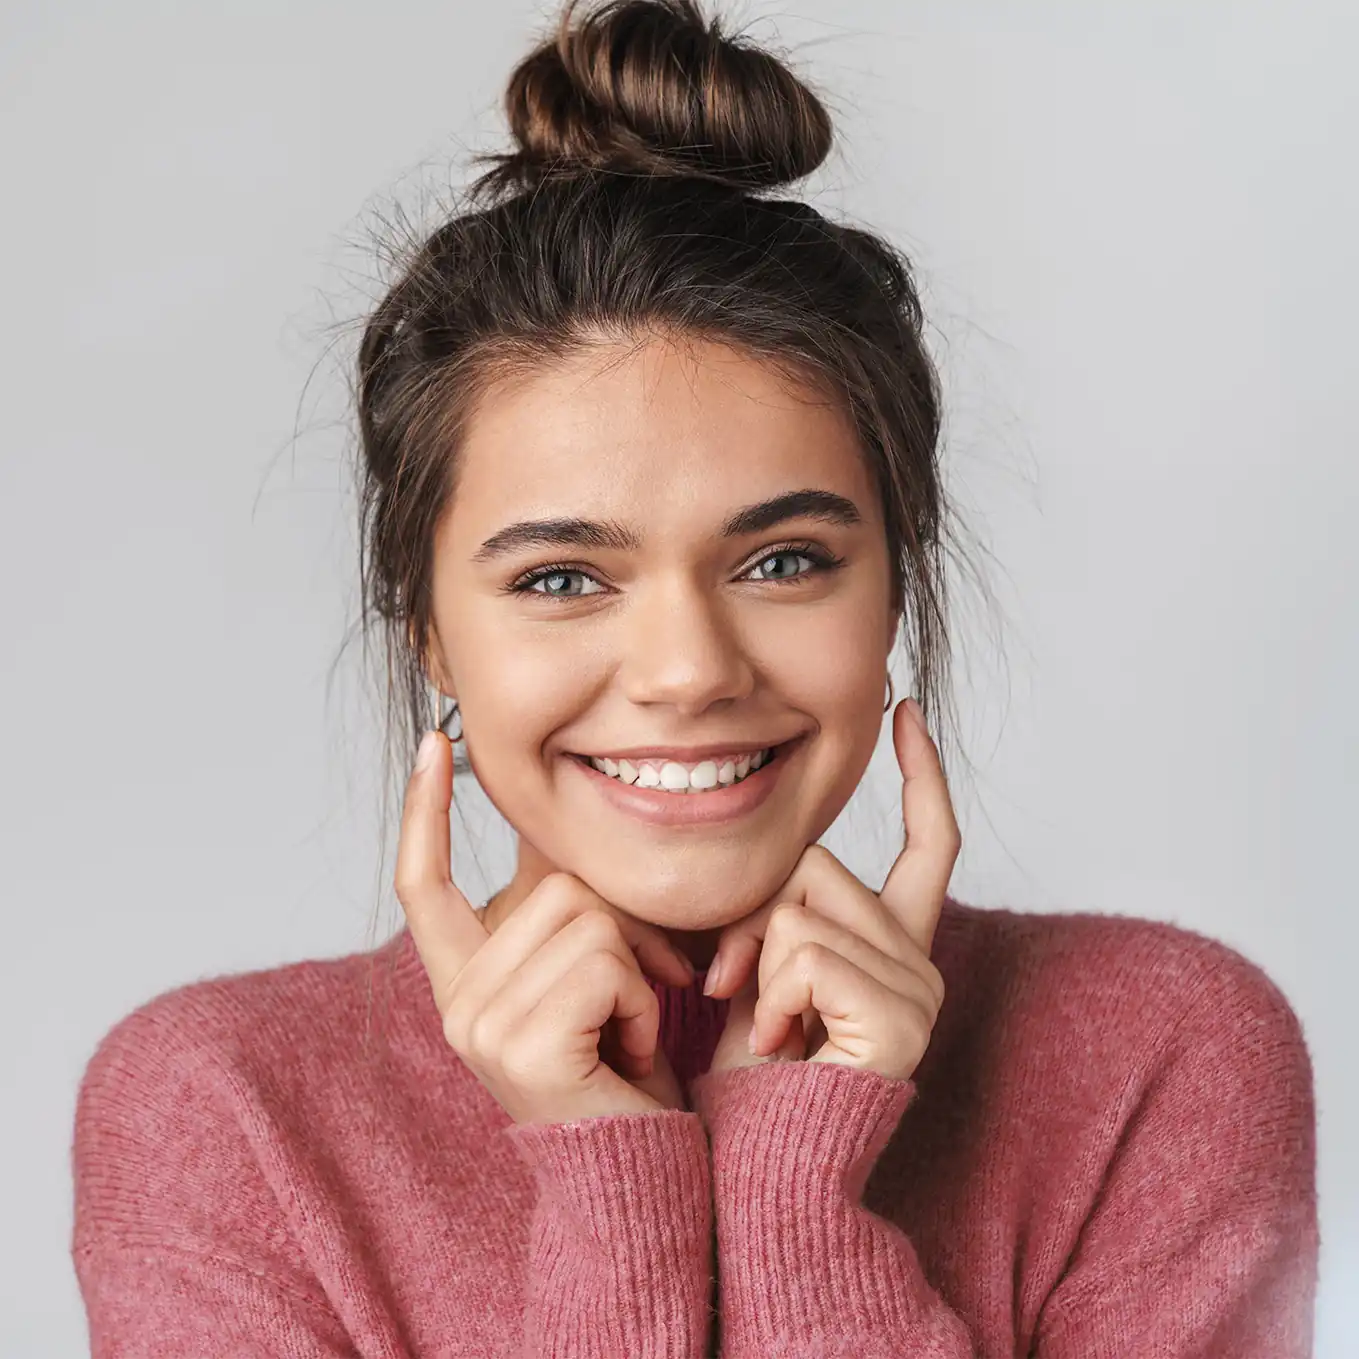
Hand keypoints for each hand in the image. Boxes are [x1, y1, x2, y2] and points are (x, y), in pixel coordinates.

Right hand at [395, 729, 694, 1124]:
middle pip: (550, 881)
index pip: (422, 884)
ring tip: (629, 1026)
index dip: (424, 811)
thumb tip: (554, 830)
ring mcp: (479, 1023)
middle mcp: (456, 1001)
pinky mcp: (520, 1042)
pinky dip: (643, 997)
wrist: (646, 1176)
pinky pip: (605, 958)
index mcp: (464, 982)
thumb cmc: (627, 1071)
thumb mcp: (590, 975)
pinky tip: (631, 1049)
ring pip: (585, 910)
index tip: (436, 741)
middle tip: (637, 995)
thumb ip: (563, 910)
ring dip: (637, 965)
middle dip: (621, 922)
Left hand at [705, 698, 959, 1081]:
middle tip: (726, 982)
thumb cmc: (745, 1075)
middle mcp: (918, 957)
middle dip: (750, 912)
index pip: (928, 842)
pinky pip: (806, 954)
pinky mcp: (901, 1020)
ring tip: (759, 1026)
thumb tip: (750, 829)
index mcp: (889, 941)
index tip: (904, 710)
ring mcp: (917, 988)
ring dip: (752, 964)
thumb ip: (770, 907)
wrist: (754, 1168)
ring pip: (802, 904)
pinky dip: (769, 997)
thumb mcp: (751, 966)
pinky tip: (777, 1045)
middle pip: (817, 862)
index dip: (921, 775)